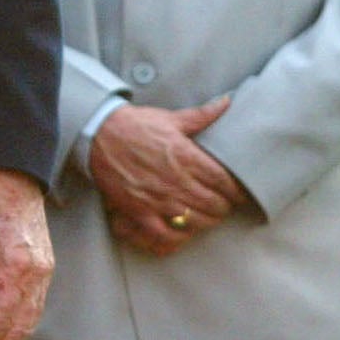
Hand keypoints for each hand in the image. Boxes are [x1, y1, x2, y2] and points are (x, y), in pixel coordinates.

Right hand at [89, 99, 245, 256]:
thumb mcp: (172, 118)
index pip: (222, 181)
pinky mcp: (141, 212)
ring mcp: (158, 199)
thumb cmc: (136, 126)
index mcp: (187, 157)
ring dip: (207, 222)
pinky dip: (178, 237)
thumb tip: (226, 101)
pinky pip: (165, 234)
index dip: (236, 190)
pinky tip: (184, 232)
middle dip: (224, 207)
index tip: (239, 193)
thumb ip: (202, 115)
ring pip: (195, 221)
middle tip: (225, 206)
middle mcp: (176, 181)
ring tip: (209, 217)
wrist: (100, 136)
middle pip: (213, 204)